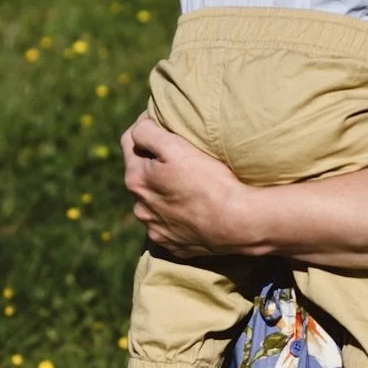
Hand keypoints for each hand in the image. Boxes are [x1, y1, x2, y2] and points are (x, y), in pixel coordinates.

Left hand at [122, 113, 257, 255]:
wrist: (238, 223)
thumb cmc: (209, 181)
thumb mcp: (175, 147)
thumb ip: (147, 132)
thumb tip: (139, 125)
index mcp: (135, 180)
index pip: (129, 142)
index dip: (146, 127)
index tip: (164, 122)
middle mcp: (139, 207)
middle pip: (142, 174)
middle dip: (154, 162)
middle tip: (182, 155)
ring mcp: (155, 230)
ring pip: (154, 202)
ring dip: (165, 191)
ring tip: (190, 185)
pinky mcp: (172, 245)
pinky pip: (170, 225)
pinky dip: (177, 215)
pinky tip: (195, 210)